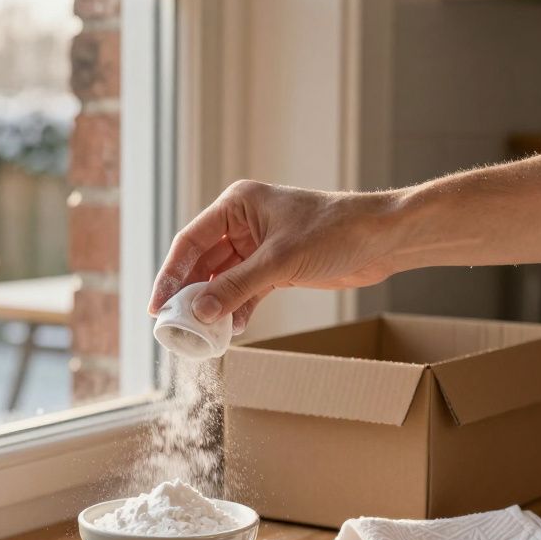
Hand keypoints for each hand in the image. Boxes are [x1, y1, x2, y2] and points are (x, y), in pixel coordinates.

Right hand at [147, 180, 401, 332]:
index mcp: (237, 205)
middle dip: (192, 294)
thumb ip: (238, 286)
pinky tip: (232, 329)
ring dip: (216, 306)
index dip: (171, 274)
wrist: (383, 238)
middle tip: (177, 325)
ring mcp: (260, 247)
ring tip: (204, 333)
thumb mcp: (280, 260)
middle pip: (204, 263)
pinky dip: (239, 309)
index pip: (191, 241)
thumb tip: (201, 311)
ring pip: (224, 280)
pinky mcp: (277, 267)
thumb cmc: (335, 230)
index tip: (157, 305)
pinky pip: (246, 291)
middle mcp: (243, 223)